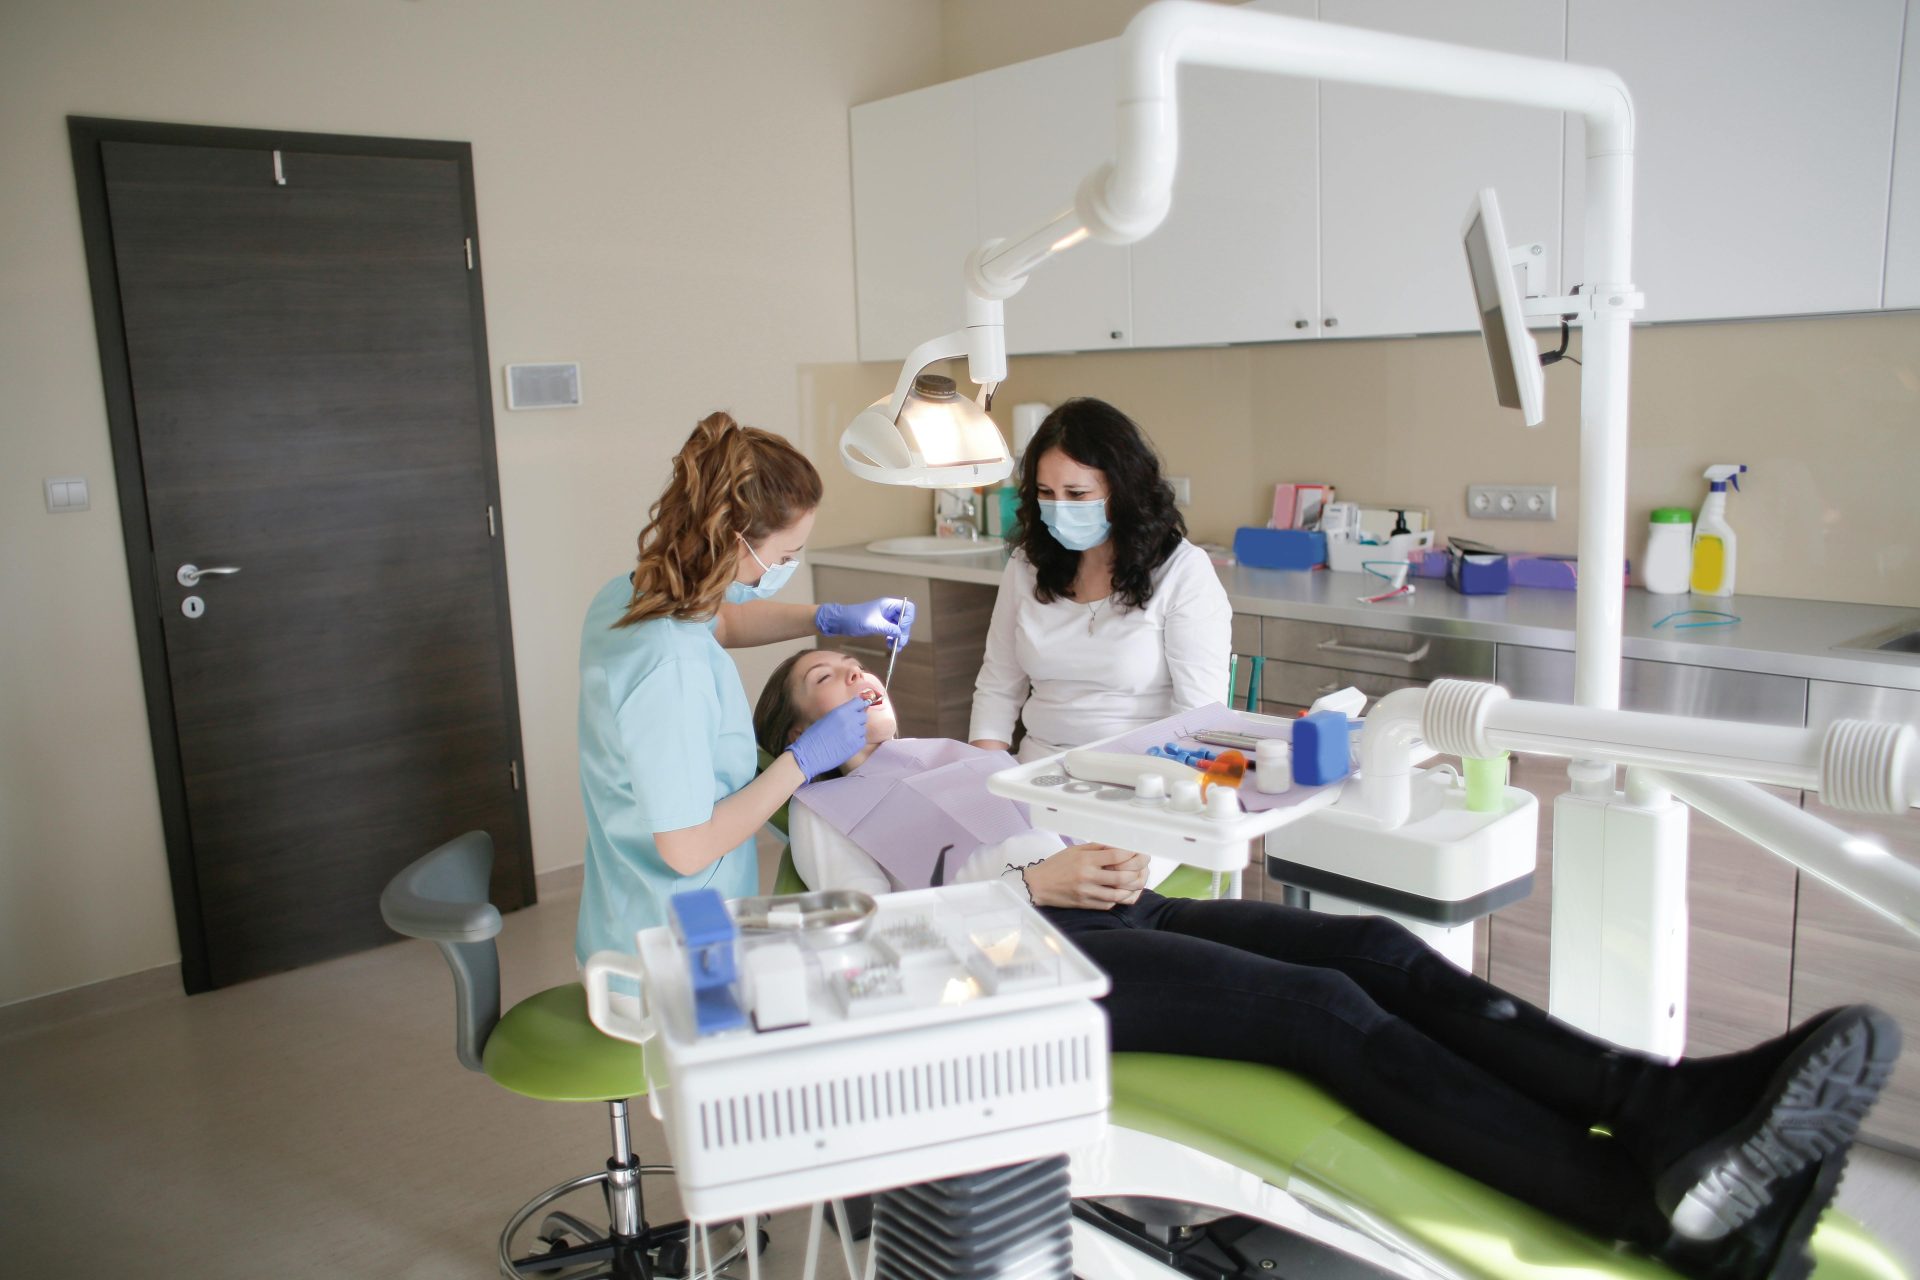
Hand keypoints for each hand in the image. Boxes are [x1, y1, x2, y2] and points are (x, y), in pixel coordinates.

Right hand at [786, 696, 869, 779]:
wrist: (809, 754)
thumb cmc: (812, 737)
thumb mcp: (826, 719)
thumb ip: (840, 715)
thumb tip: (851, 712)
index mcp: (840, 712)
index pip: (859, 703)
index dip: (858, 707)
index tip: (855, 710)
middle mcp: (849, 721)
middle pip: (863, 716)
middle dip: (858, 720)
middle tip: (849, 726)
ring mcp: (854, 734)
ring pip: (863, 729)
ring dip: (857, 731)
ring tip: (845, 736)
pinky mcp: (855, 746)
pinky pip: (862, 740)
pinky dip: (857, 741)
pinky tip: (846, 744)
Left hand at [815, 597, 915, 647]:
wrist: (841, 622)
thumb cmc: (854, 618)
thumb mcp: (872, 624)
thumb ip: (888, 628)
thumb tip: (900, 634)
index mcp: (888, 605)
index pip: (907, 607)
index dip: (908, 618)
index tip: (901, 628)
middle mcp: (889, 610)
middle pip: (905, 619)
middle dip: (904, 631)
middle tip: (900, 642)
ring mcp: (886, 618)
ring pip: (899, 627)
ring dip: (899, 637)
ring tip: (895, 647)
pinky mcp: (881, 625)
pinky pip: (892, 632)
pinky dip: (893, 638)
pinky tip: (889, 644)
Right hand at [1022, 844, 1149, 909]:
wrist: (1037, 885)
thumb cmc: (1057, 865)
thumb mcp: (1075, 850)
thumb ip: (1097, 847)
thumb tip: (1119, 845)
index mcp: (1085, 859)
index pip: (1117, 856)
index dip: (1133, 854)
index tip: (1141, 851)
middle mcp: (1088, 876)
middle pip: (1122, 876)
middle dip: (1139, 870)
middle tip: (1145, 865)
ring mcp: (1087, 892)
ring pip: (1119, 894)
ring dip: (1133, 887)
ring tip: (1139, 880)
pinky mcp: (1085, 904)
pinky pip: (1109, 904)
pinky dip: (1120, 899)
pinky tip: (1125, 892)